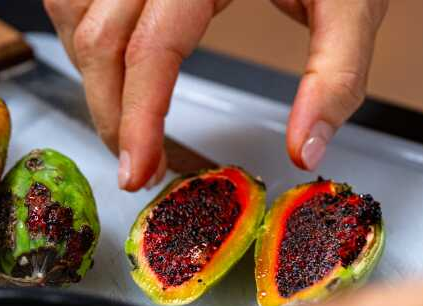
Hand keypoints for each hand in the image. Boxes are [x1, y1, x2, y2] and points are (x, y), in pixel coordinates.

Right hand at [44, 0, 387, 189]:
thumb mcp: (352, 3)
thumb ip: (336, 76)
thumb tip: (305, 149)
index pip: (150, 50)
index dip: (137, 119)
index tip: (138, 171)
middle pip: (98, 39)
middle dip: (111, 114)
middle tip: (138, 165)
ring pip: (70, 13)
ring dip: (90, 74)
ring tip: (126, 119)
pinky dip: (83, 35)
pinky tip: (113, 66)